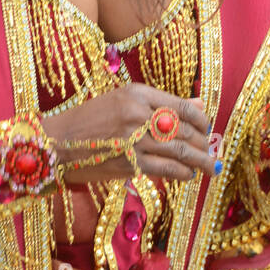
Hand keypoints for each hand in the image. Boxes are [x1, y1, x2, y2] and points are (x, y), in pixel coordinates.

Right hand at [44, 85, 218, 182]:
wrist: (57, 142)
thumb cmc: (89, 120)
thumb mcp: (122, 101)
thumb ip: (161, 103)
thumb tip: (199, 104)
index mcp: (136, 93)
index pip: (182, 106)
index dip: (201, 119)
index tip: (208, 127)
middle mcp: (138, 114)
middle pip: (185, 129)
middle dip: (203, 142)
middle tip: (211, 150)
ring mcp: (134, 140)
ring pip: (180, 151)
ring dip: (201, 161)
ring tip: (211, 167)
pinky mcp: (130, 164)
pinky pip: (167, 169)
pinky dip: (183, 173)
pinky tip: (189, 175)